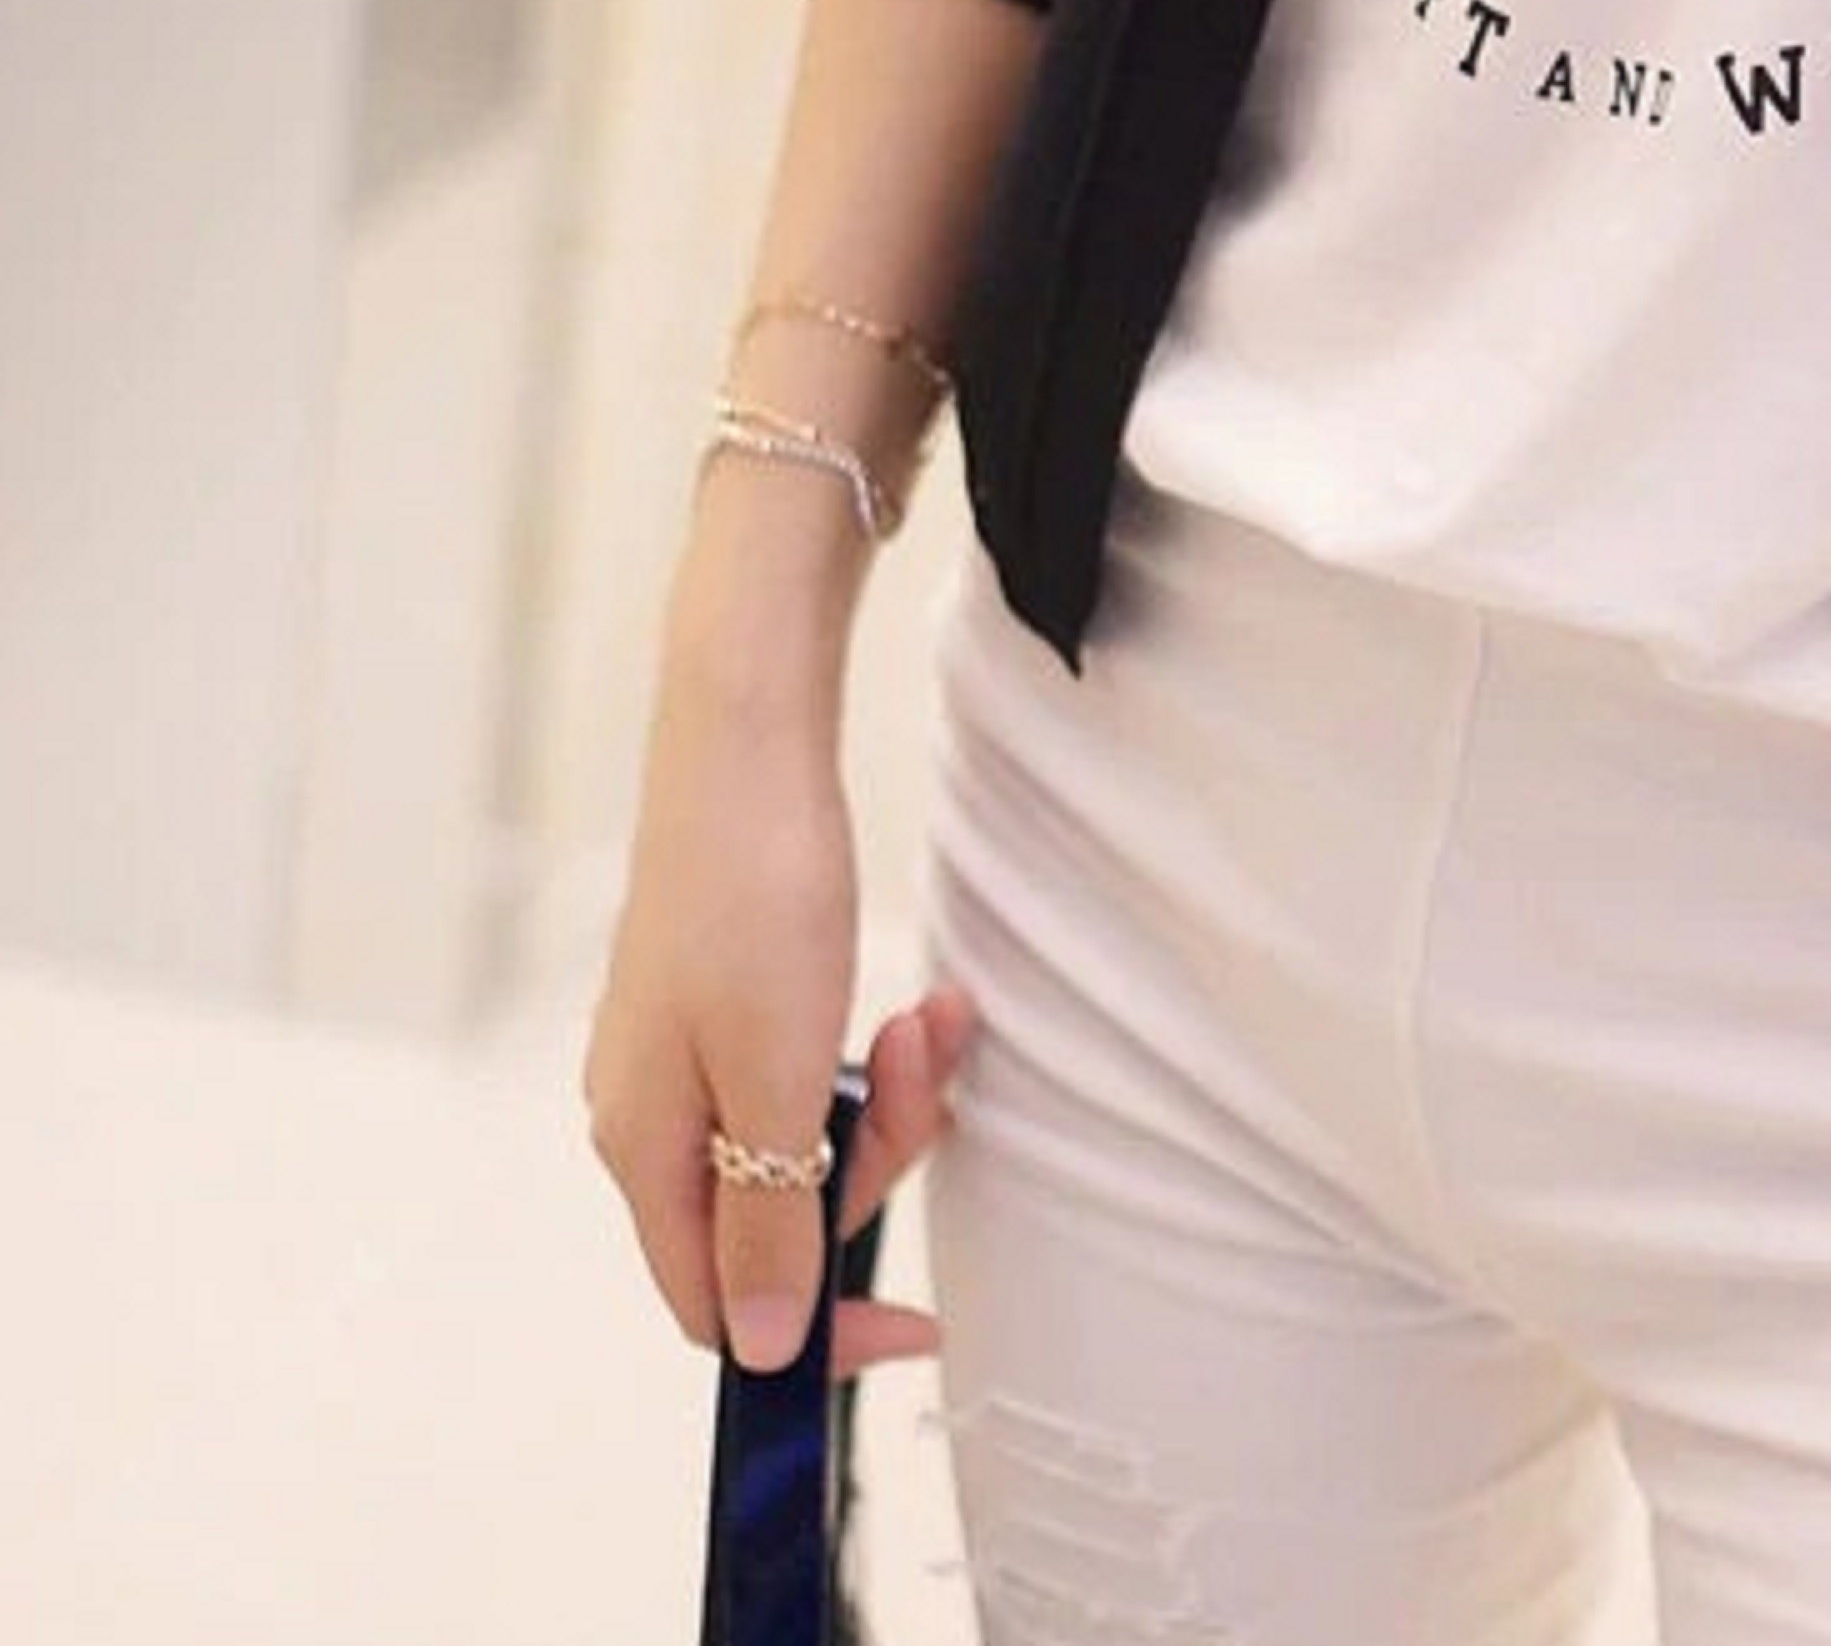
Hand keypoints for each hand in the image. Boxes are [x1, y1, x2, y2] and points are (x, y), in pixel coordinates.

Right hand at [580, 636, 975, 1379]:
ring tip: (932, 1012)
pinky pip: (819, 1068)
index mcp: (642, 1148)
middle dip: (882, 1156)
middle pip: (780, 1213)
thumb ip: (767, 1218)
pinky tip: (919, 1003)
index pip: (717, 1304)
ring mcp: (687, 1053)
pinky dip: (880, 1049)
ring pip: (814, 1135)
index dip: (818, 1331)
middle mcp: (651, 1112)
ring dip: (895, 1091)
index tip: (921, 1323)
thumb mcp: (776, 1075)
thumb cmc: (755, 897)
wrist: (748, 740)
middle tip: (929, 1061)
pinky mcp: (732, 998)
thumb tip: (757, 1347)